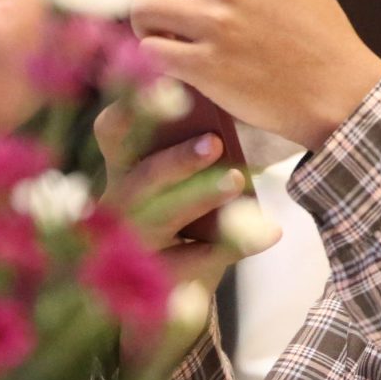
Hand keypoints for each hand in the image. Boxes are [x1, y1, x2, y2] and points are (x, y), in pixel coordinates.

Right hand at [97, 121, 255, 287]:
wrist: (171, 292)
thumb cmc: (184, 217)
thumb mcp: (183, 181)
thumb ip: (198, 148)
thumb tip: (228, 115)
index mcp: (124, 169)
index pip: (111, 133)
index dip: (129, 111)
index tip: (160, 87)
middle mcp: (120, 207)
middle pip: (139, 179)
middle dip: (176, 160)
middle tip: (215, 143)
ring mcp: (134, 246)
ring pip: (160, 219)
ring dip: (199, 197)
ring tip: (237, 180)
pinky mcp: (159, 279)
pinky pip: (193, 261)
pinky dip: (233, 244)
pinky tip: (269, 231)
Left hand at [127, 0, 380, 151]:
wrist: (340, 92)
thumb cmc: (324, 38)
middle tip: (142, 14)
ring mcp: (214, 25)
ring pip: (141, 11)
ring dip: (142, 27)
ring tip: (159, 41)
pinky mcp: (205, 67)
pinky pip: (151, 53)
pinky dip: (152, 60)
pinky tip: (168, 66)